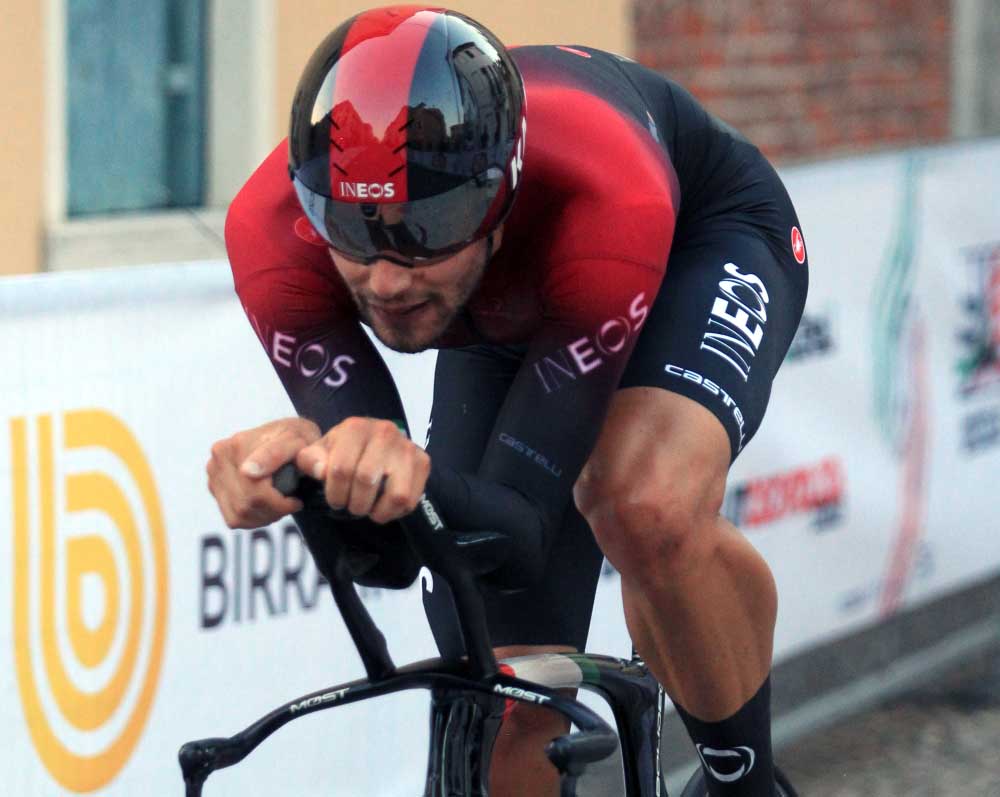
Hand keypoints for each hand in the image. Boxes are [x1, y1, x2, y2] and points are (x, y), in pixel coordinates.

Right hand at [206, 417, 320, 527]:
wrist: (289, 436)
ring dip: (265, 516)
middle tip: (291, 503)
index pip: (254, 490)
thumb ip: (276, 453)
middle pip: (245, 504)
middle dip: (273, 511)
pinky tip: (268, 506)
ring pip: (238, 515)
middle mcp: (220, 457)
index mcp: (238, 444)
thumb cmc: (299, 439)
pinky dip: (254, 519)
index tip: (296, 502)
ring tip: (280, 504)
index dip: (280, 503)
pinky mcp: (215, 486)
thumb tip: (248, 472)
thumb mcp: (298, 441)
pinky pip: (232, 518)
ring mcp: (214, 472)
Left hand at [295, 417, 429, 524]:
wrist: (371, 443)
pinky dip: (394, 511)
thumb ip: (310, 460)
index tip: (334, 499)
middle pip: (366, 481)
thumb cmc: (344, 451)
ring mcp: (407, 447)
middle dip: (355, 503)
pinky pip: (410, 500)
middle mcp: (385, 432)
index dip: (334, 493)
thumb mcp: (320, 452)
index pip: (341, 469)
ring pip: (394, 494)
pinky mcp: (423, 462)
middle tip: (351, 505)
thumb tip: (321, 470)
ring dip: (377, 510)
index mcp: (355, 427)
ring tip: (368, 508)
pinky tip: (384, 505)